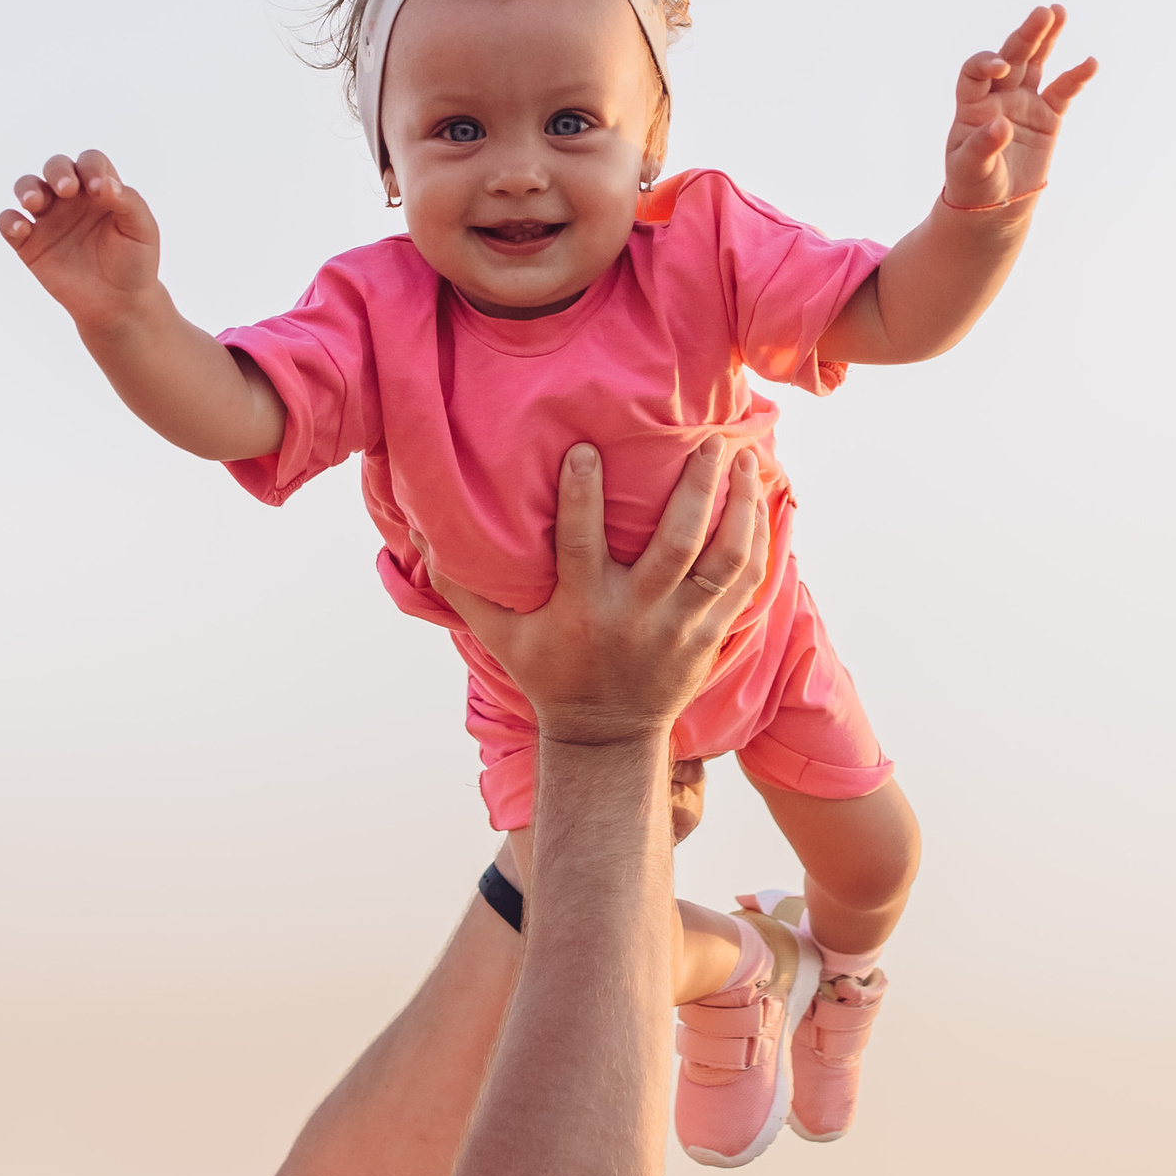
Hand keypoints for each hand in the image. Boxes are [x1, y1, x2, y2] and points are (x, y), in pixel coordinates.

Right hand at [0, 147, 165, 340]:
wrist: (119, 304)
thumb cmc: (135, 263)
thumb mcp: (143, 231)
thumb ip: (129, 202)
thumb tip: (105, 183)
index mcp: (100, 189)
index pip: (90, 162)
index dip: (91, 167)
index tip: (98, 189)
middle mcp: (71, 199)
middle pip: (56, 167)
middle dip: (57, 171)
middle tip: (67, 191)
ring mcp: (48, 219)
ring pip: (27, 187)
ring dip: (27, 188)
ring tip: (34, 203)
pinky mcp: (30, 244)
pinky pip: (10, 224)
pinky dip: (9, 221)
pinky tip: (21, 229)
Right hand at [433, 441, 764, 746]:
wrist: (607, 737)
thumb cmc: (549, 673)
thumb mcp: (500, 638)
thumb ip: (463, 588)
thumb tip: (417, 536)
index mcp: (583, 608)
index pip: (581, 543)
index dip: (582, 494)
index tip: (586, 447)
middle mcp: (637, 615)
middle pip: (676, 545)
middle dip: (695, 488)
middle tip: (707, 438)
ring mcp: (681, 627)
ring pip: (723, 560)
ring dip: (738, 507)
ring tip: (742, 458)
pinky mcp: (710, 636)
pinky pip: (744, 583)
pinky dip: (756, 540)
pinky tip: (758, 501)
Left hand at [940, 6, 1096, 211]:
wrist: (993, 207)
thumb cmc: (972, 186)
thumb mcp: (970, 169)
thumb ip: (983, 147)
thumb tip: (1000, 125)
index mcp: (972, 105)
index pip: (976, 71)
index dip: (987, 63)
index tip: (1002, 68)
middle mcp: (998, 96)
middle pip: (1012, 57)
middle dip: (1026, 35)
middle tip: (1044, 12)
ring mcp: (1024, 104)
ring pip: (1036, 64)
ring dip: (1046, 39)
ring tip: (1058, 11)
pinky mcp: (1047, 118)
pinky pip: (1063, 92)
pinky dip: (1075, 78)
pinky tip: (1090, 63)